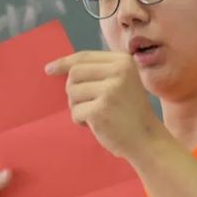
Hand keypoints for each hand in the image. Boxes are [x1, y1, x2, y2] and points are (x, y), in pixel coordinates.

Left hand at [45, 51, 166, 160]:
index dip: (64, 62)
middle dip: (74, 90)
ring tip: (95, 114)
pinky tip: (97, 125)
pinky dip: (81, 121)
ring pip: (72, 93)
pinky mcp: (101, 109)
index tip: (49, 69)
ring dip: (78, 106)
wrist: (147, 140)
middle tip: (87, 103)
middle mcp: (118, 71)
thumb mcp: (122, 82)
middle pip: (74, 74)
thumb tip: (58, 67)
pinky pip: (75, 112)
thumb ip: (99, 71)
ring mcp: (110, 90)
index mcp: (123, 61)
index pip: (84, 57)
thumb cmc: (130, 112)